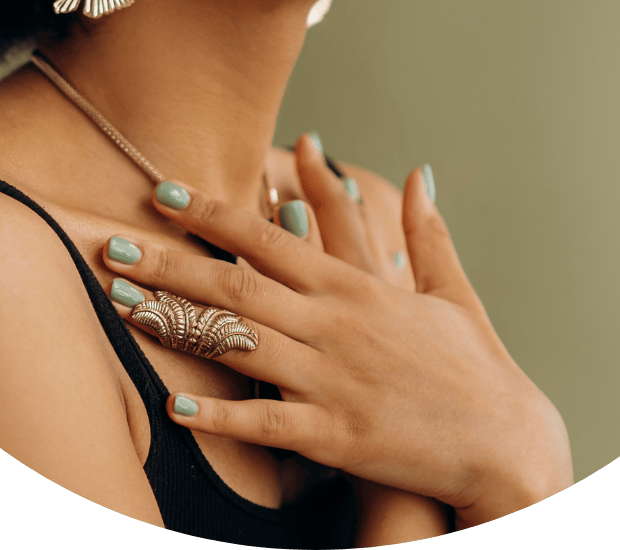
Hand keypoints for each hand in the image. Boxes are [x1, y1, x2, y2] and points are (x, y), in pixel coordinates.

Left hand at [103, 159, 572, 525]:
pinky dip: (221, 414)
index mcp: (358, 286)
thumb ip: (428, 231)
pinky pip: (267, 422)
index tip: (165, 193)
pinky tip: (177, 404)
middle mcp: (336, 325)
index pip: (271, 236)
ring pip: (239, 342)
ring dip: (176, 323)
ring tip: (124, 305)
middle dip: (170, 262)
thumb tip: (420, 174)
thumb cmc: (476, 368)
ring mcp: (332, 380)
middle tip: (113, 245)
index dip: (214, 212)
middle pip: (238, 284)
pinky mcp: (335, 435)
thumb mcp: (452, 291)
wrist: (505, 446)